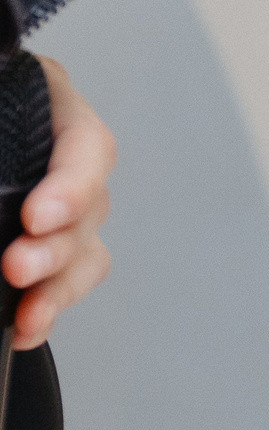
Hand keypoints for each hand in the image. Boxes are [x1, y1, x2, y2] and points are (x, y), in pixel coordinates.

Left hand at [5, 57, 113, 348]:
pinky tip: (24, 328)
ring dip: (57, 287)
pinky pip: (65, 282)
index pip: (86, 144)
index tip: (35, 219)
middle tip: (16, 269)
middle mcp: (63, 154)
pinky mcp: (49, 244)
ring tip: (26, 315)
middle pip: (91, 208)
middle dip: (56, 248)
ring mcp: (63, 203)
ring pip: (86, 252)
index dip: (71, 186)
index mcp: (47, 101)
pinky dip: (46, 308)